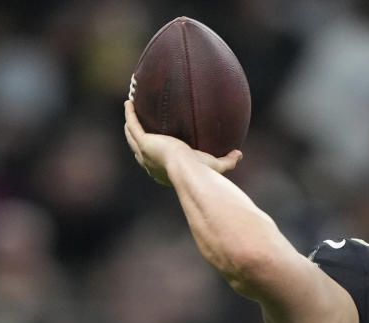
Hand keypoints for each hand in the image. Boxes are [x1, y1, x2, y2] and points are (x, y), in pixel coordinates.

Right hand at [123, 100, 240, 185]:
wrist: (189, 170)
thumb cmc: (202, 172)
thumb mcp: (216, 165)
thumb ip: (227, 161)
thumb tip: (239, 154)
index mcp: (164, 172)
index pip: (155, 164)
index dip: (152, 157)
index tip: (155, 148)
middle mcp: (151, 164)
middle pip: (138, 150)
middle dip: (136, 139)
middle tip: (136, 127)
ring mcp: (144, 152)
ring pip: (132, 137)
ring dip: (130, 125)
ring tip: (130, 112)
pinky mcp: (143, 141)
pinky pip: (133, 125)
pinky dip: (130, 114)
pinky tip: (129, 103)